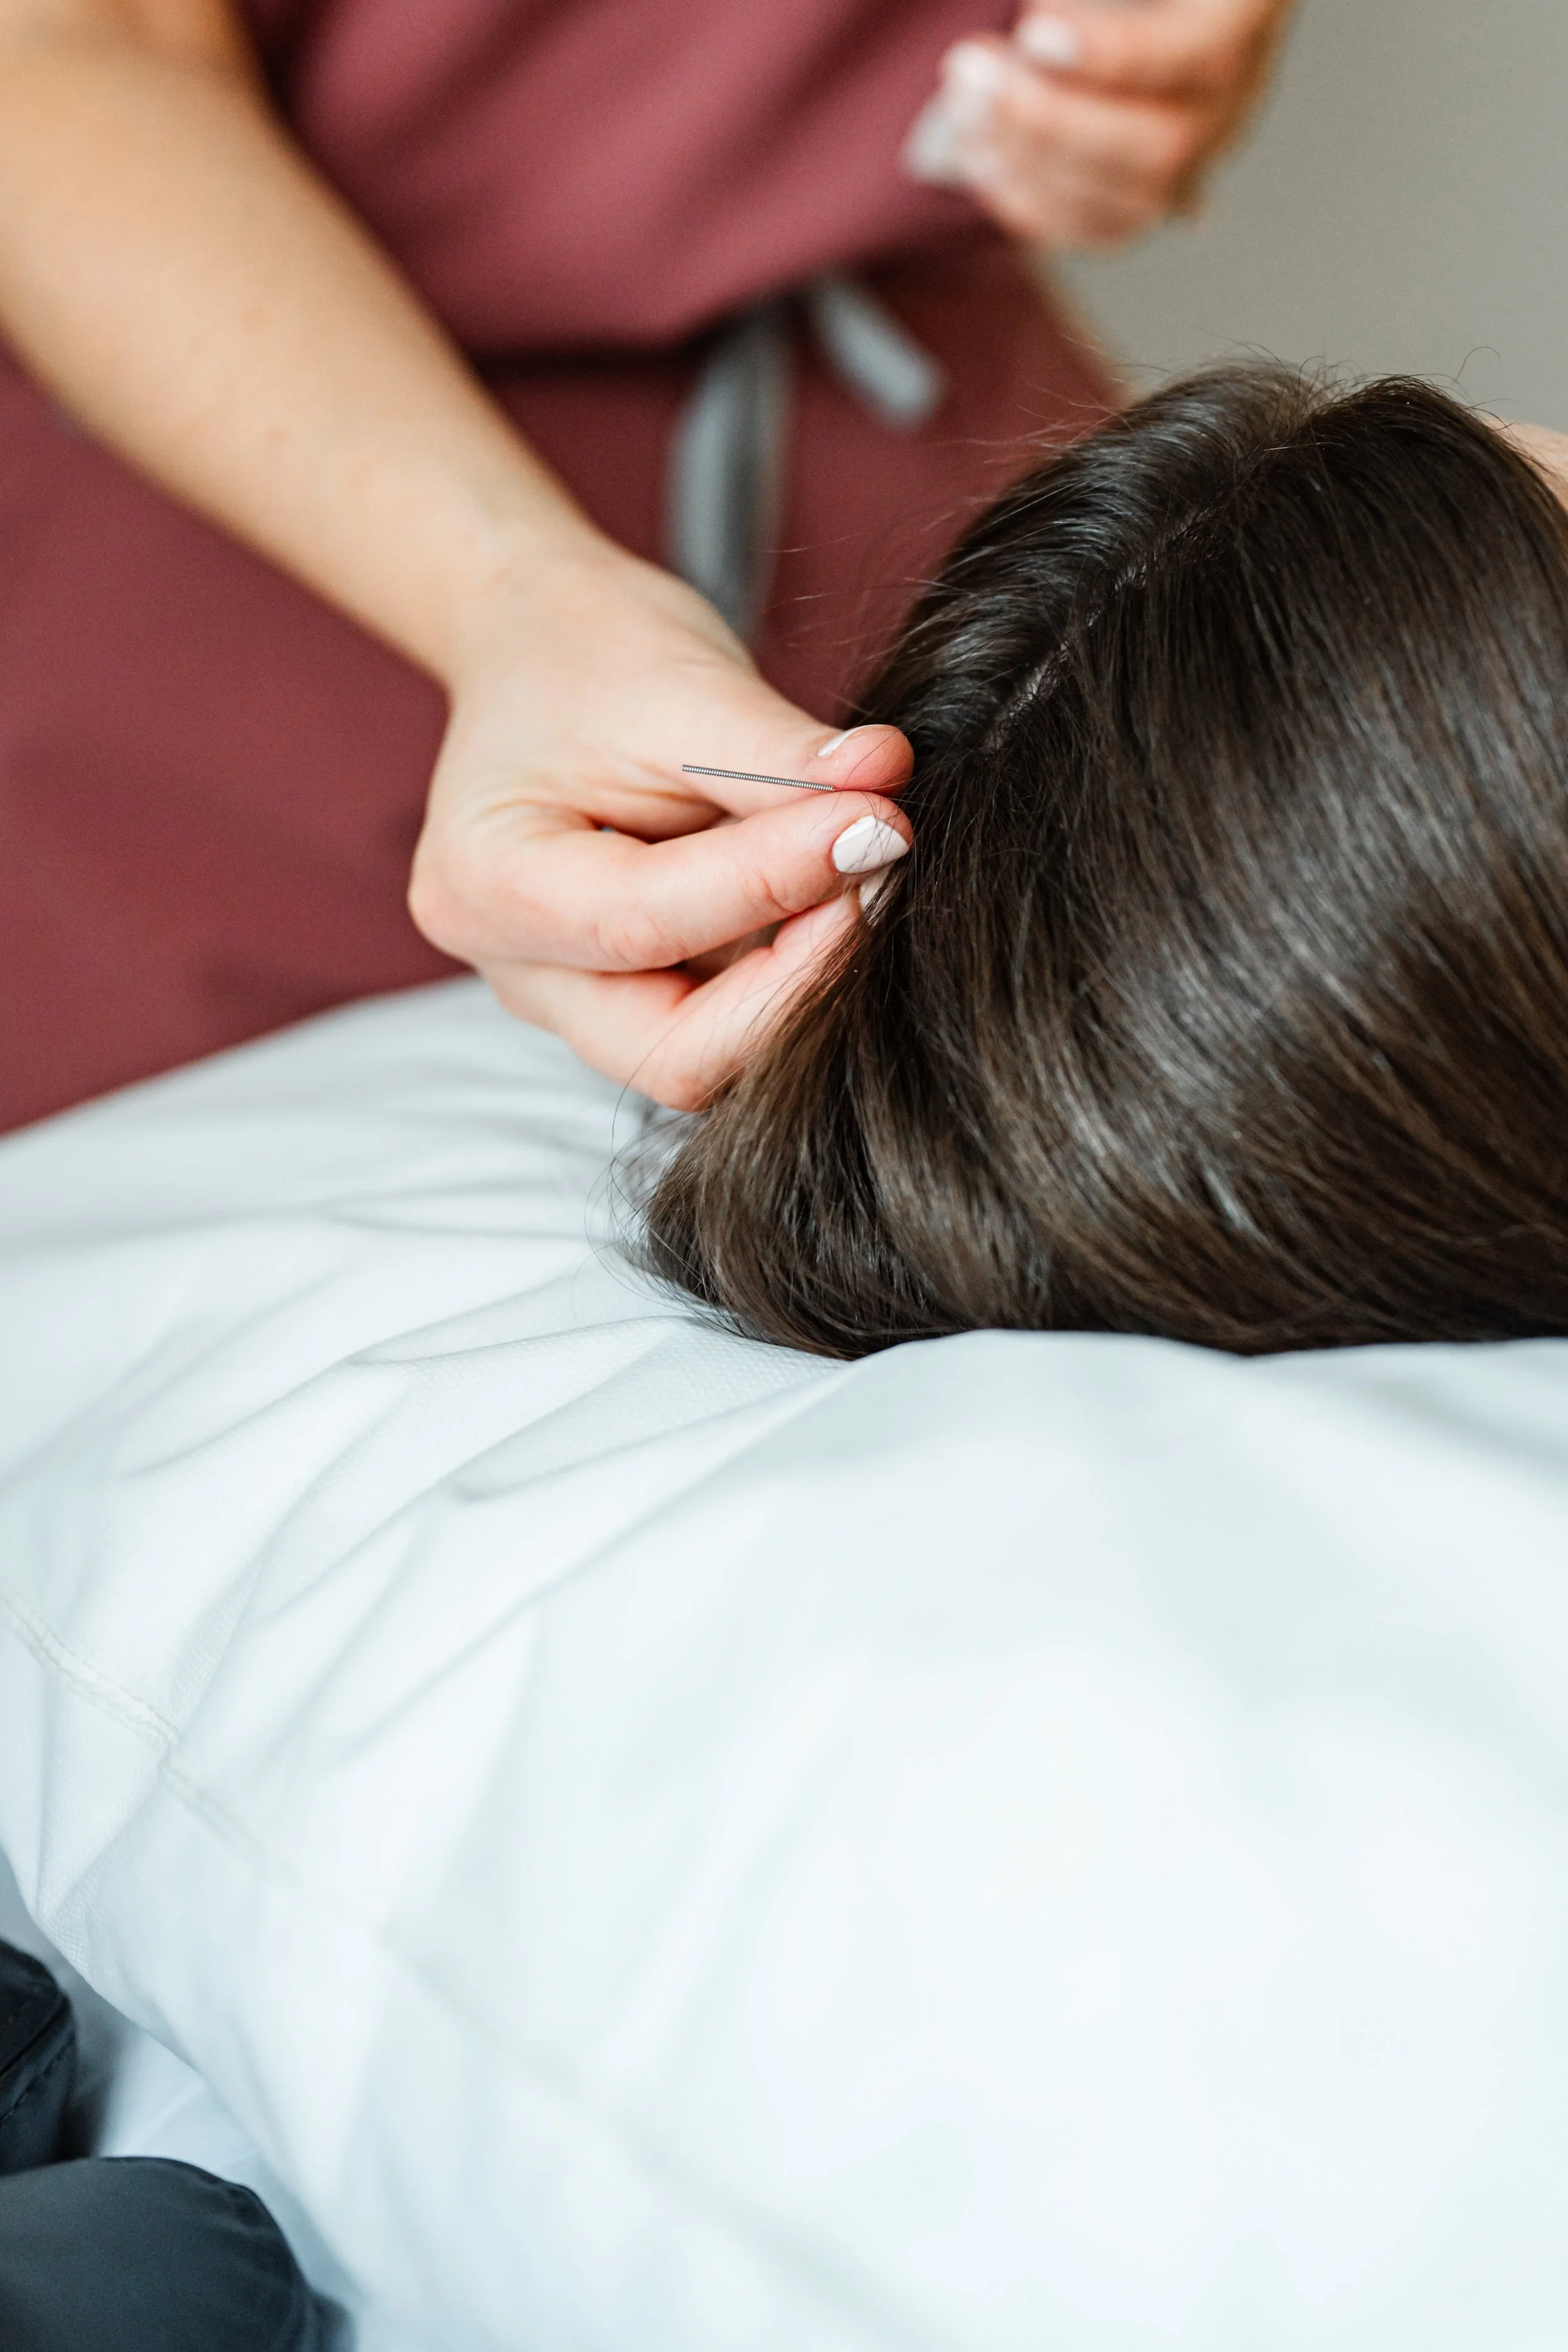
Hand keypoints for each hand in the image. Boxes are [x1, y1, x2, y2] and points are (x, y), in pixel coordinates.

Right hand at [408, 547, 911, 1110]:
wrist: (540, 647)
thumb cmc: (587, 653)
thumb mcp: (680, 680)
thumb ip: (778, 755)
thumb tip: (885, 785)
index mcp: (486, 884)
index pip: (646, 924)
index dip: (778, 883)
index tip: (879, 823)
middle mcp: (521, 971)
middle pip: (676, 1051)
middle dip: (794, 980)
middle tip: (877, 873)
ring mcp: (574, 1001)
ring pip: (712, 1055)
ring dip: (801, 982)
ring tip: (859, 871)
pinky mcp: (633, 1002)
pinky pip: (724, 1026)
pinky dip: (790, 974)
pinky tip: (833, 895)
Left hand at [906, 0, 1295, 249]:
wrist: (1156, 6)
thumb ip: (1084, 1)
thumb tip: (1035, 25)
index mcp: (1248, 15)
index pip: (1203, 54)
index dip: (1115, 54)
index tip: (1033, 29)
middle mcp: (1237, 98)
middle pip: (1161, 145)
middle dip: (1050, 118)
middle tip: (967, 70)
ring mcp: (1201, 157)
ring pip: (1130, 198)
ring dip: (1029, 160)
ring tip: (963, 107)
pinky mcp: (1154, 195)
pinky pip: (1101, 227)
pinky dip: (1031, 201)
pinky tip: (979, 158)